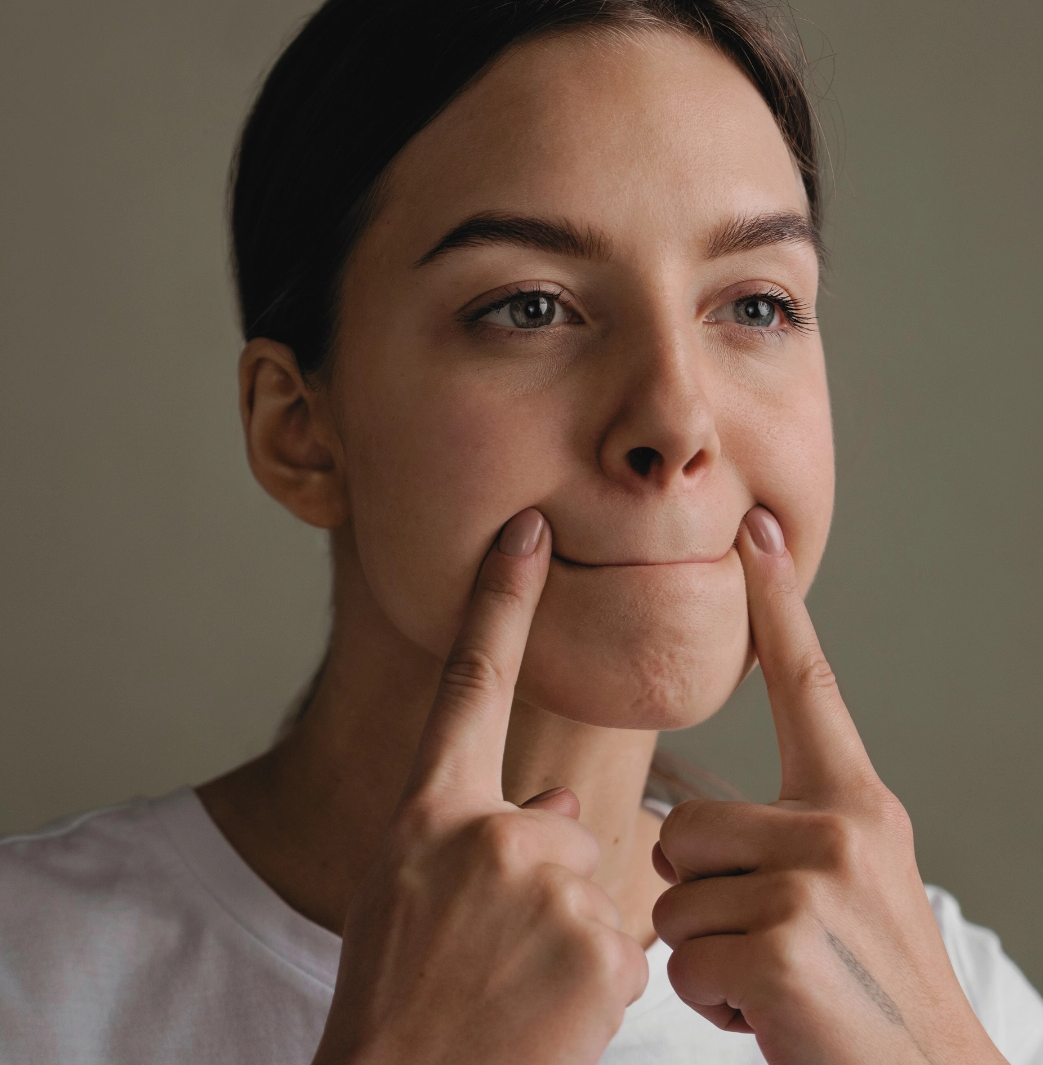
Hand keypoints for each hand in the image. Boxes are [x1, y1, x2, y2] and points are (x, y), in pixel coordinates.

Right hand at [312, 508, 647, 1064]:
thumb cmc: (397, 997)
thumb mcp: (407, 894)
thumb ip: (472, 831)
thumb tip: (559, 810)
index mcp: (426, 812)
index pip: (469, 679)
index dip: (499, 598)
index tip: (526, 528)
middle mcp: (485, 831)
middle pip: (559, 824)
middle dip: (546, 883)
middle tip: (493, 955)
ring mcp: (544, 886)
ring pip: (593, 890)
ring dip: (569, 941)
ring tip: (513, 994)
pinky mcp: (600, 947)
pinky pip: (621, 948)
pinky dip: (594, 988)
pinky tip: (546, 1020)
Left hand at [652, 506, 1006, 1064]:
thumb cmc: (869, 992)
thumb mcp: (848, 890)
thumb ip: (783, 840)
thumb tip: (683, 832)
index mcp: (855, 804)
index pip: (807, 683)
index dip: (777, 604)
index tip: (756, 528)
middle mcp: (839, 826)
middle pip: (685, 825)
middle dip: (703, 895)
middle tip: (773, 944)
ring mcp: (812, 883)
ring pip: (675, 894)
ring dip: (707, 952)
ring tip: (778, 982)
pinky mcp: (779, 943)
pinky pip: (681, 955)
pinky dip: (710, 999)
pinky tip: (770, 1017)